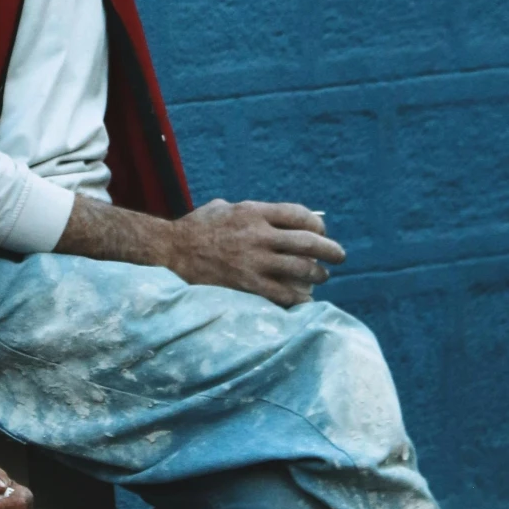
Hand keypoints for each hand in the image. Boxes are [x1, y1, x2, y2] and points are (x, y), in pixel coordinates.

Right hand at [165, 200, 344, 307]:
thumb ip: (251, 211)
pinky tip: (305, 300)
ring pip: (301, 270)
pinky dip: (300, 298)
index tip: (321, 233)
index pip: (299, 215)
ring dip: (318, 275)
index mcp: (253, 212)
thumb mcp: (223, 207)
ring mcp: (253, 262)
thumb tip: (280, 218)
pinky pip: (284, 294)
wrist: (169, 252)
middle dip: (330, 250)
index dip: (317, 225)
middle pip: (308, 242)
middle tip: (339, 257)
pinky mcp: (247, 286)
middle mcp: (257, 236)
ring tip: (322, 277)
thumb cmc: (196, 229)